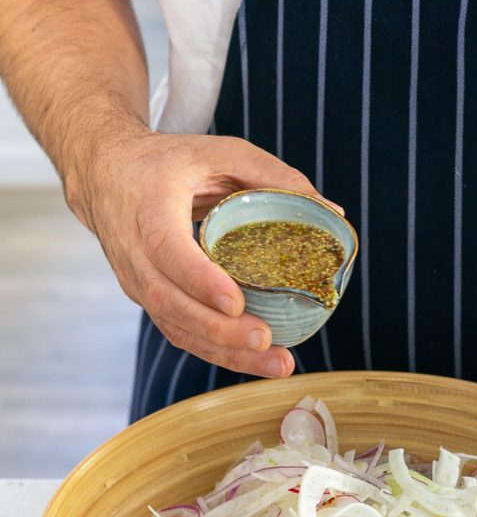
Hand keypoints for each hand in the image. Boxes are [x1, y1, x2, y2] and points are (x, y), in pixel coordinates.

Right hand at [66, 126, 336, 377]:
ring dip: (225, 352)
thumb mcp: (219, 152)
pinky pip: (180, 333)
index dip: (199, 280)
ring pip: (176, 327)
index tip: (235, 303)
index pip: (166, 250)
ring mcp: (137, 281)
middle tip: (266, 340)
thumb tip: (332, 211)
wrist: (105, 173)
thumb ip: (273, 175)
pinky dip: (217, 352)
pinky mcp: (148, 299)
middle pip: (171, 302)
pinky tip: (257, 361)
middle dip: (220, 331)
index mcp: (149, 206)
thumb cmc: (169, 162)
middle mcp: (134, 250)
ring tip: (277, 364)